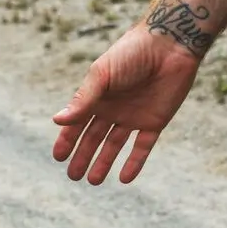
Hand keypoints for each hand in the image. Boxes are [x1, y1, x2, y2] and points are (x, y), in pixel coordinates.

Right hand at [52, 27, 201, 183]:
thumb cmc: (131, 54)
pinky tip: (124, 179)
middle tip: (73, 176)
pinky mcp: (155, 121)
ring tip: (94, 181)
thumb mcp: (102, 76)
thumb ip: (83, 100)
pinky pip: (142, 147)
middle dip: (83, 156)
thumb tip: (57, 121)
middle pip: (94, 138)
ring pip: (115, 145)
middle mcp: (113, 108)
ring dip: (104, 162)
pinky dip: (134, 163)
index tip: (58, 157)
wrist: (169, 46)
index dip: (67, 140)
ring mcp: (133, 116)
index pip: (77, 122)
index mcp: (97, 96)